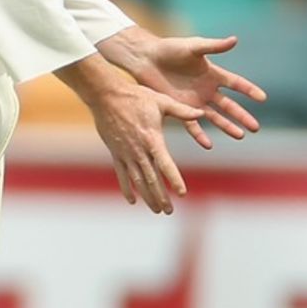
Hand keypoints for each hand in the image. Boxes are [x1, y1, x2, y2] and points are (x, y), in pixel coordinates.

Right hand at [56, 57, 201, 213]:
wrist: (106, 96)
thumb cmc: (136, 97)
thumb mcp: (161, 101)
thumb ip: (182, 111)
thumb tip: (201, 113)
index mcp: (152, 139)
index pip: (166, 164)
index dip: (174, 180)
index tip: (182, 193)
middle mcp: (139, 150)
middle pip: (151, 179)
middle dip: (161, 196)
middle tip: (169, 211)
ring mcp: (126, 154)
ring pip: (137, 181)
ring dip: (147, 197)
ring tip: (157, 210)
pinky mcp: (116, 153)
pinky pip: (122, 175)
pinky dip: (127, 188)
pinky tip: (133, 200)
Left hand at [101, 28, 266, 148]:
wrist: (146, 59)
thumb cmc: (170, 48)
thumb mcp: (194, 47)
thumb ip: (214, 46)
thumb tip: (235, 40)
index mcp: (212, 74)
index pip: (236, 84)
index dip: (249, 90)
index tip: (262, 98)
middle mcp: (206, 90)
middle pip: (229, 105)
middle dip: (242, 116)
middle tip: (255, 127)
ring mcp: (194, 101)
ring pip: (214, 117)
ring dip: (227, 126)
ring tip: (240, 136)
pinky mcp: (179, 109)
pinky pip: (191, 124)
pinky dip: (199, 135)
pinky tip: (208, 145)